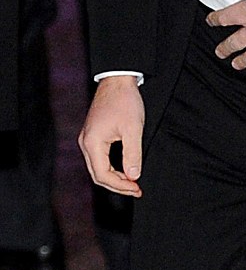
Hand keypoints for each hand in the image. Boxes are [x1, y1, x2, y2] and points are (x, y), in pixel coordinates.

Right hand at [78, 76, 144, 196]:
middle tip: (136, 189)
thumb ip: (133, 154)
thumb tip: (133, 176)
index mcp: (92, 142)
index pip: (103, 175)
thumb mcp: (133, 129)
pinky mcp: (93, 135)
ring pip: (97, 168)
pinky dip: (111, 168)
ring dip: (115, 177)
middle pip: (97, 174)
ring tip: (133, 182)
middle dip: (117, 185)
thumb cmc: (124, 101)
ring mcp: (87, 138)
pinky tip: (125, 170)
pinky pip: (99, 158)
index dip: (120, 185)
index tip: (137, 188)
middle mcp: (85, 142)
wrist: (117, 80)